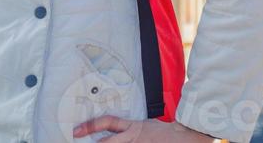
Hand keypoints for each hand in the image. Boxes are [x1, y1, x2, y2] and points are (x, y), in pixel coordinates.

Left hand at [73, 117, 214, 141]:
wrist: (185, 138)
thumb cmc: (165, 133)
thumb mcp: (145, 126)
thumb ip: (129, 130)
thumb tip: (113, 132)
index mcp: (133, 127)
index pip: (107, 123)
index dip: (91, 126)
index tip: (77, 131)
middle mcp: (133, 138)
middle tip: (77, 139)